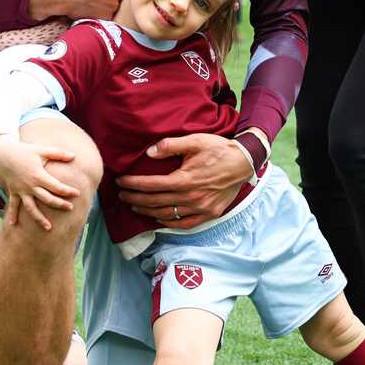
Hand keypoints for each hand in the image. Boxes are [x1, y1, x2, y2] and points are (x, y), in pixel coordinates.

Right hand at [0, 141, 82, 231]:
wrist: (4, 154)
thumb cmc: (25, 151)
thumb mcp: (42, 150)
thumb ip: (58, 154)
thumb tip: (74, 156)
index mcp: (38, 176)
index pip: (56, 187)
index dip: (68, 191)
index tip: (77, 194)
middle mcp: (30, 186)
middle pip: (47, 199)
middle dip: (60, 205)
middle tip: (71, 208)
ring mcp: (21, 191)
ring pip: (31, 208)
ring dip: (39, 219)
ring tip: (49, 228)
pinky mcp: (13, 192)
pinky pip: (13, 206)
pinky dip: (12, 215)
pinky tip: (13, 225)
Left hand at [116, 133, 253, 227]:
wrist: (243, 162)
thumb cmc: (218, 149)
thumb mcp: (194, 140)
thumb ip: (170, 146)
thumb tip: (149, 152)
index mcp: (184, 179)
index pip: (151, 185)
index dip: (133, 184)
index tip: (121, 182)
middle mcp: (190, 197)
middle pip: (155, 202)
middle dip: (135, 199)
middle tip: (121, 196)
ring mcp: (200, 208)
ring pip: (167, 215)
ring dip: (147, 212)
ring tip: (134, 207)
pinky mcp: (209, 214)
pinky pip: (184, 224)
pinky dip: (169, 223)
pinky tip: (158, 218)